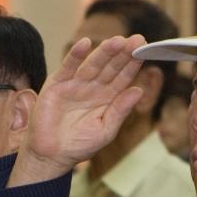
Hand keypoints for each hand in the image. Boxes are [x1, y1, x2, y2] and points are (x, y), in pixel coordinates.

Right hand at [9, 35, 146, 187]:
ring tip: (117, 41)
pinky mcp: (57, 85)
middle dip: (122, 54)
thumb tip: (139, 91)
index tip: (145, 50)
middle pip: (110, 67)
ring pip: (92, 64)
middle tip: (136, 40)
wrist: (51, 156)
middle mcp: (93, 87)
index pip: (123, 77)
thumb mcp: (105, 130)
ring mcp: (75, 84)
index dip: (133, 64)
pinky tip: (85, 44)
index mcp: (107, 97)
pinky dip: (75, 55)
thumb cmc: (79, 145)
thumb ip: (120, 111)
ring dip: (104, 52)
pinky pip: (68, 67)